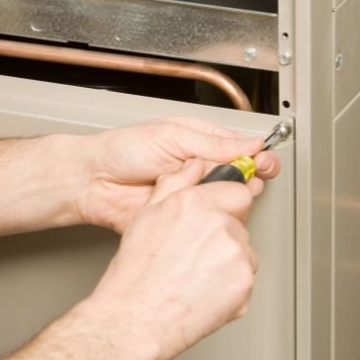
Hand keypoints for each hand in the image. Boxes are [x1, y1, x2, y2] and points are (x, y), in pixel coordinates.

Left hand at [76, 117, 280, 232]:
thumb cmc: (123, 151)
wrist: (94, 182)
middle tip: (249, 179)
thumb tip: (250, 143)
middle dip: (250, 178)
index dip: (258, 157)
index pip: (242, 148)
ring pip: (227, 201)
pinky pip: (207, 222)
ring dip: (231, 198)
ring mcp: (194, 195)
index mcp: (201, 143)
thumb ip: (212, 143)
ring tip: (221, 192)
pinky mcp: (184, 218)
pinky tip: (209, 211)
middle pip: (241, 176)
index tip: (265, 163)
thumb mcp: (172, 137)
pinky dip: (212, 219)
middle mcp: (201, 169)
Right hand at [77, 158, 258, 359]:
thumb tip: (193, 167)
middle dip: (225, 238)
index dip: (227, 207)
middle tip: (195, 258)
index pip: (237, 192)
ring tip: (196, 278)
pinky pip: (246, 280)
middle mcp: (219, 224)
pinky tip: (204, 293)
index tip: (218, 220)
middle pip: (240, 225)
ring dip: (228, 264)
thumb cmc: (136, 275)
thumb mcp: (146, 216)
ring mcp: (235, 253)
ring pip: (244, 254)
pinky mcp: (244, 282)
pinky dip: (231, 289)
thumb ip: (175, 184)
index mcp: (195, 203)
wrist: (136, 319)